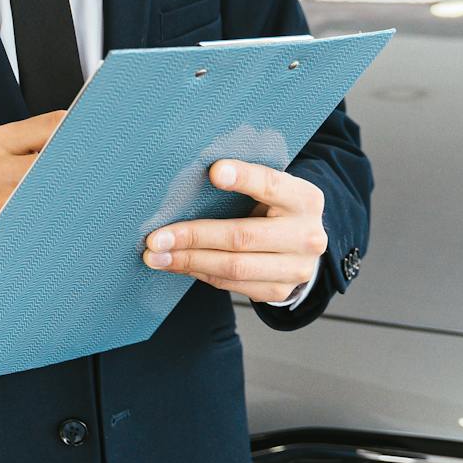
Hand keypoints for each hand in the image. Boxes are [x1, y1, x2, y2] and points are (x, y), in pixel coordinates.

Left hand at [141, 160, 326, 301]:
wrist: (304, 244)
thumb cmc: (276, 207)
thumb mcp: (272, 188)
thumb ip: (245, 181)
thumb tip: (192, 176)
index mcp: (305, 199)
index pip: (271, 184)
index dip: (243, 178)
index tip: (213, 172)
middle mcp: (306, 236)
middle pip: (242, 236)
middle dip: (194, 236)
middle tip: (156, 237)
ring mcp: (296, 268)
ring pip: (234, 267)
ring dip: (189, 261)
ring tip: (156, 256)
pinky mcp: (280, 291)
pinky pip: (231, 284)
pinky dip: (200, 272)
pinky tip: (178, 264)